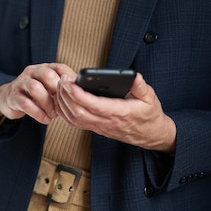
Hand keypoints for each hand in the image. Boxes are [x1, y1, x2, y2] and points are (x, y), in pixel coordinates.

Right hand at [0, 63, 73, 124]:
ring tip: (54, 115)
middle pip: (47, 74)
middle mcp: (32, 72)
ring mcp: (21, 83)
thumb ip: (63, 89)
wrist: (10, 98)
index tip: (75, 93)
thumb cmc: (36, 95)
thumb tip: (83, 95)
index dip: (69, 80)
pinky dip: (38, 113)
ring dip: (47, 103)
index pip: (59, 67)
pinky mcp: (13, 96)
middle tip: (63, 105)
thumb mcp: (49, 88)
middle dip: (57, 91)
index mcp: (44, 68)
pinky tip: (45, 120)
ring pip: (35, 88)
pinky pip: (26, 103)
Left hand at [55, 72, 176, 153]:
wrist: (150, 134)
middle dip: (66, 95)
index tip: (69, 82)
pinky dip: (63, 110)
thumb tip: (134, 76)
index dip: (78, 94)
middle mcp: (106, 122)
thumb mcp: (150, 98)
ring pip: (73, 118)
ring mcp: (98, 126)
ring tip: (60, 85)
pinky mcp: (94, 127)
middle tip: (62, 79)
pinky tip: (61, 98)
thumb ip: (141, 86)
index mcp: (120, 113)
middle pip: (78, 112)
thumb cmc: (149, 115)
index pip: (94, 105)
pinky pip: (73, 122)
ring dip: (62, 102)